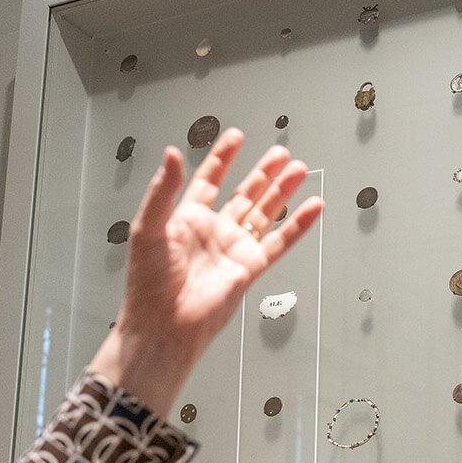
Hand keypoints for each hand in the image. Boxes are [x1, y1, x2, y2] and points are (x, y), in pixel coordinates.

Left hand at [89, 129, 323, 416]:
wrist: (165, 325)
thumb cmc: (149, 283)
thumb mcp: (148, 228)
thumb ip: (162, 190)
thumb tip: (171, 154)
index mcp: (186, 219)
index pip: (207, 180)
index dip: (222, 159)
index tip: (236, 137)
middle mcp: (213, 231)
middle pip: (243, 194)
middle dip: (261, 172)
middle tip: (279, 152)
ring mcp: (233, 248)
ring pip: (264, 213)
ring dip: (281, 191)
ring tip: (297, 168)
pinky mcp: (250, 267)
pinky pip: (279, 242)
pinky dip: (298, 225)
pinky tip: (313, 207)